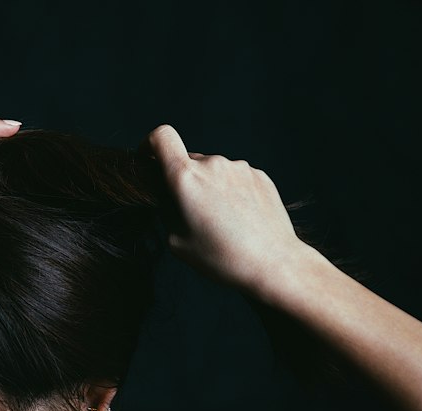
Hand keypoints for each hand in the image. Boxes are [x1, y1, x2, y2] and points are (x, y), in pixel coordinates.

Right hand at [142, 124, 307, 293]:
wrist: (272, 263)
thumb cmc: (222, 258)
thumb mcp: (177, 241)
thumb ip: (167, 211)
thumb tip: (167, 197)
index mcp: (186, 178)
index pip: (161, 137)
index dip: (149, 144)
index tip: (149, 159)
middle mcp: (213, 164)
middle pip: (188, 161)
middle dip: (183, 182)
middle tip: (191, 214)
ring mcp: (239, 168)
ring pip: (213, 171)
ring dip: (209, 189)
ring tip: (220, 222)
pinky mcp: (259, 175)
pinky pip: (234, 178)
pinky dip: (230, 193)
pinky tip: (238, 220)